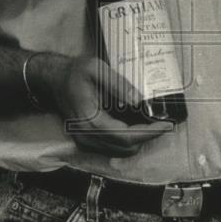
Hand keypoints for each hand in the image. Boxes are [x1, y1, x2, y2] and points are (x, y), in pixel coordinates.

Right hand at [31, 54, 172, 156]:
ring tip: (152, 124)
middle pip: (125, 148)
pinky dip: (127, 141)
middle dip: (147, 137)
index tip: (167, 125)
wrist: (53, 80)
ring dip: (138, 141)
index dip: (149, 133)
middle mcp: (86, 136)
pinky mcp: (86, 141)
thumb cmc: (74, 72)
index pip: (126, 136)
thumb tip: (139, 101)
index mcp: (90, 120)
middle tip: (162, 122)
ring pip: (120, 152)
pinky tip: (135, 126)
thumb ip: (118, 85)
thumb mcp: (97, 69)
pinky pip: (112, 148)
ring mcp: (85, 141)